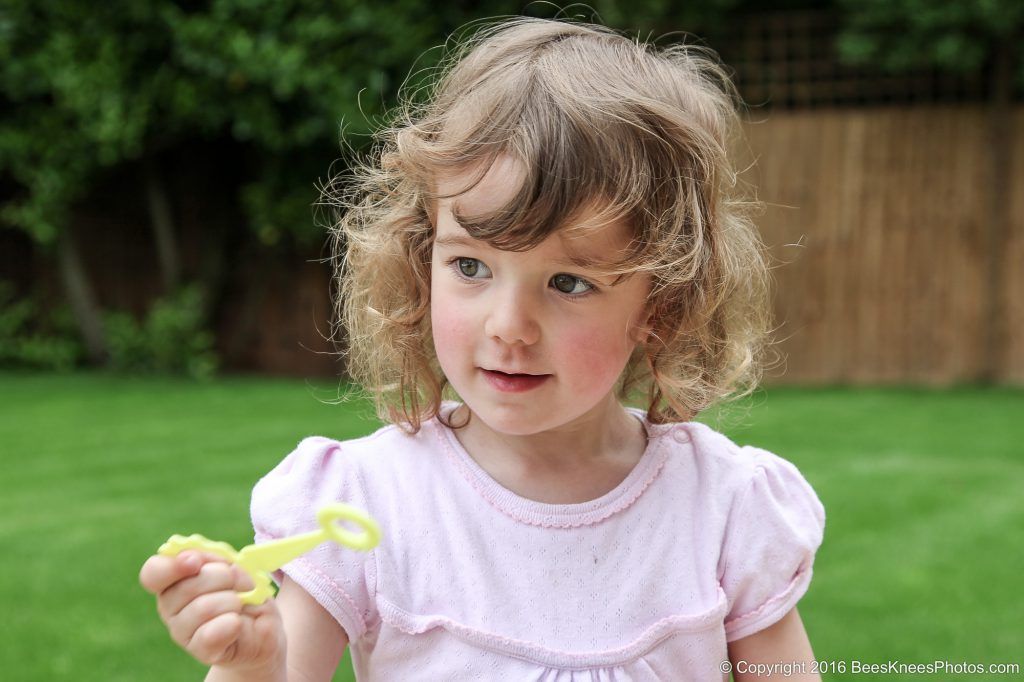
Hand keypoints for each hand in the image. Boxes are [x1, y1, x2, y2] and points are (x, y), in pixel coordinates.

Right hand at [139, 551, 286, 671]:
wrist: (263, 626)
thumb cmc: (244, 591)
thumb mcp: (233, 565)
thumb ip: (212, 558)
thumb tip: (193, 558)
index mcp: (173, 581)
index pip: (153, 573)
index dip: (171, 566)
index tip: (195, 562)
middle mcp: (170, 607)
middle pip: (187, 587)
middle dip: (223, 577)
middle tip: (236, 583)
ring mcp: (182, 632)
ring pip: (203, 607)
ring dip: (232, 600)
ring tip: (239, 604)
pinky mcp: (201, 651)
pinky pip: (212, 634)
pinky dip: (232, 622)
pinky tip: (237, 622)